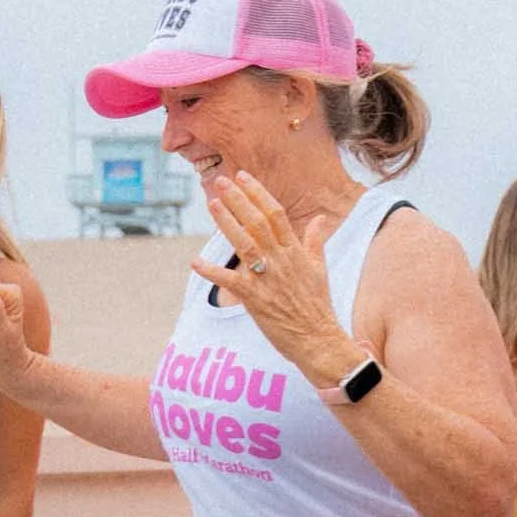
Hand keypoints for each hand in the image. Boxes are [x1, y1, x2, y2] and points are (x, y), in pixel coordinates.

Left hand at [193, 172, 360, 383]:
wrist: (320, 340)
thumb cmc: (318, 307)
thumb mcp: (321, 269)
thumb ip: (316, 241)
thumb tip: (321, 219)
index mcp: (296, 252)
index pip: (276, 214)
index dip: (258, 193)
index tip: (243, 176)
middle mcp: (282, 261)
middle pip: (258, 223)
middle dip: (238, 200)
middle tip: (220, 181)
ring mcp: (268, 279)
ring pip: (245, 244)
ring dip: (227, 223)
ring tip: (212, 204)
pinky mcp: (256, 300)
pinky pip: (231, 282)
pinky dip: (212, 272)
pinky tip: (195, 262)